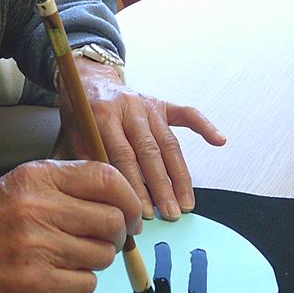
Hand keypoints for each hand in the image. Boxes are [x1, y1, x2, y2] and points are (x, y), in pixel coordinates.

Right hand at [0, 159, 142, 292]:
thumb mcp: (18, 183)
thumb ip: (64, 185)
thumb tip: (118, 198)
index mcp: (36, 176)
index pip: (106, 178)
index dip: (129, 198)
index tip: (132, 212)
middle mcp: (38, 207)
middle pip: (112, 220)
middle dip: (118, 234)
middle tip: (106, 239)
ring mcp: (36, 245)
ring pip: (103, 255)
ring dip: (96, 259)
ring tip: (70, 256)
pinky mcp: (33, 281)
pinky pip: (86, 284)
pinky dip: (80, 283)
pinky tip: (58, 274)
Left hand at [60, 59, 225, 220]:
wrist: (90, 78)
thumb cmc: (79, 110)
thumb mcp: (74, 133)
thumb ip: (89, 159)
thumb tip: (109, 193)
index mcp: (103, 115)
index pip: (124, 156)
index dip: (135, 187)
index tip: (142, 212)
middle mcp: (130, 108)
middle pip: (150, 152)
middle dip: (162, 187)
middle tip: (170, 214)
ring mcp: (148, 104)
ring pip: (169, 143)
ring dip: (180, 175)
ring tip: (186, 202)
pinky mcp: (161, 102)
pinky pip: (187, 114)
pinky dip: (205, 126)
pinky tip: (219, 141)